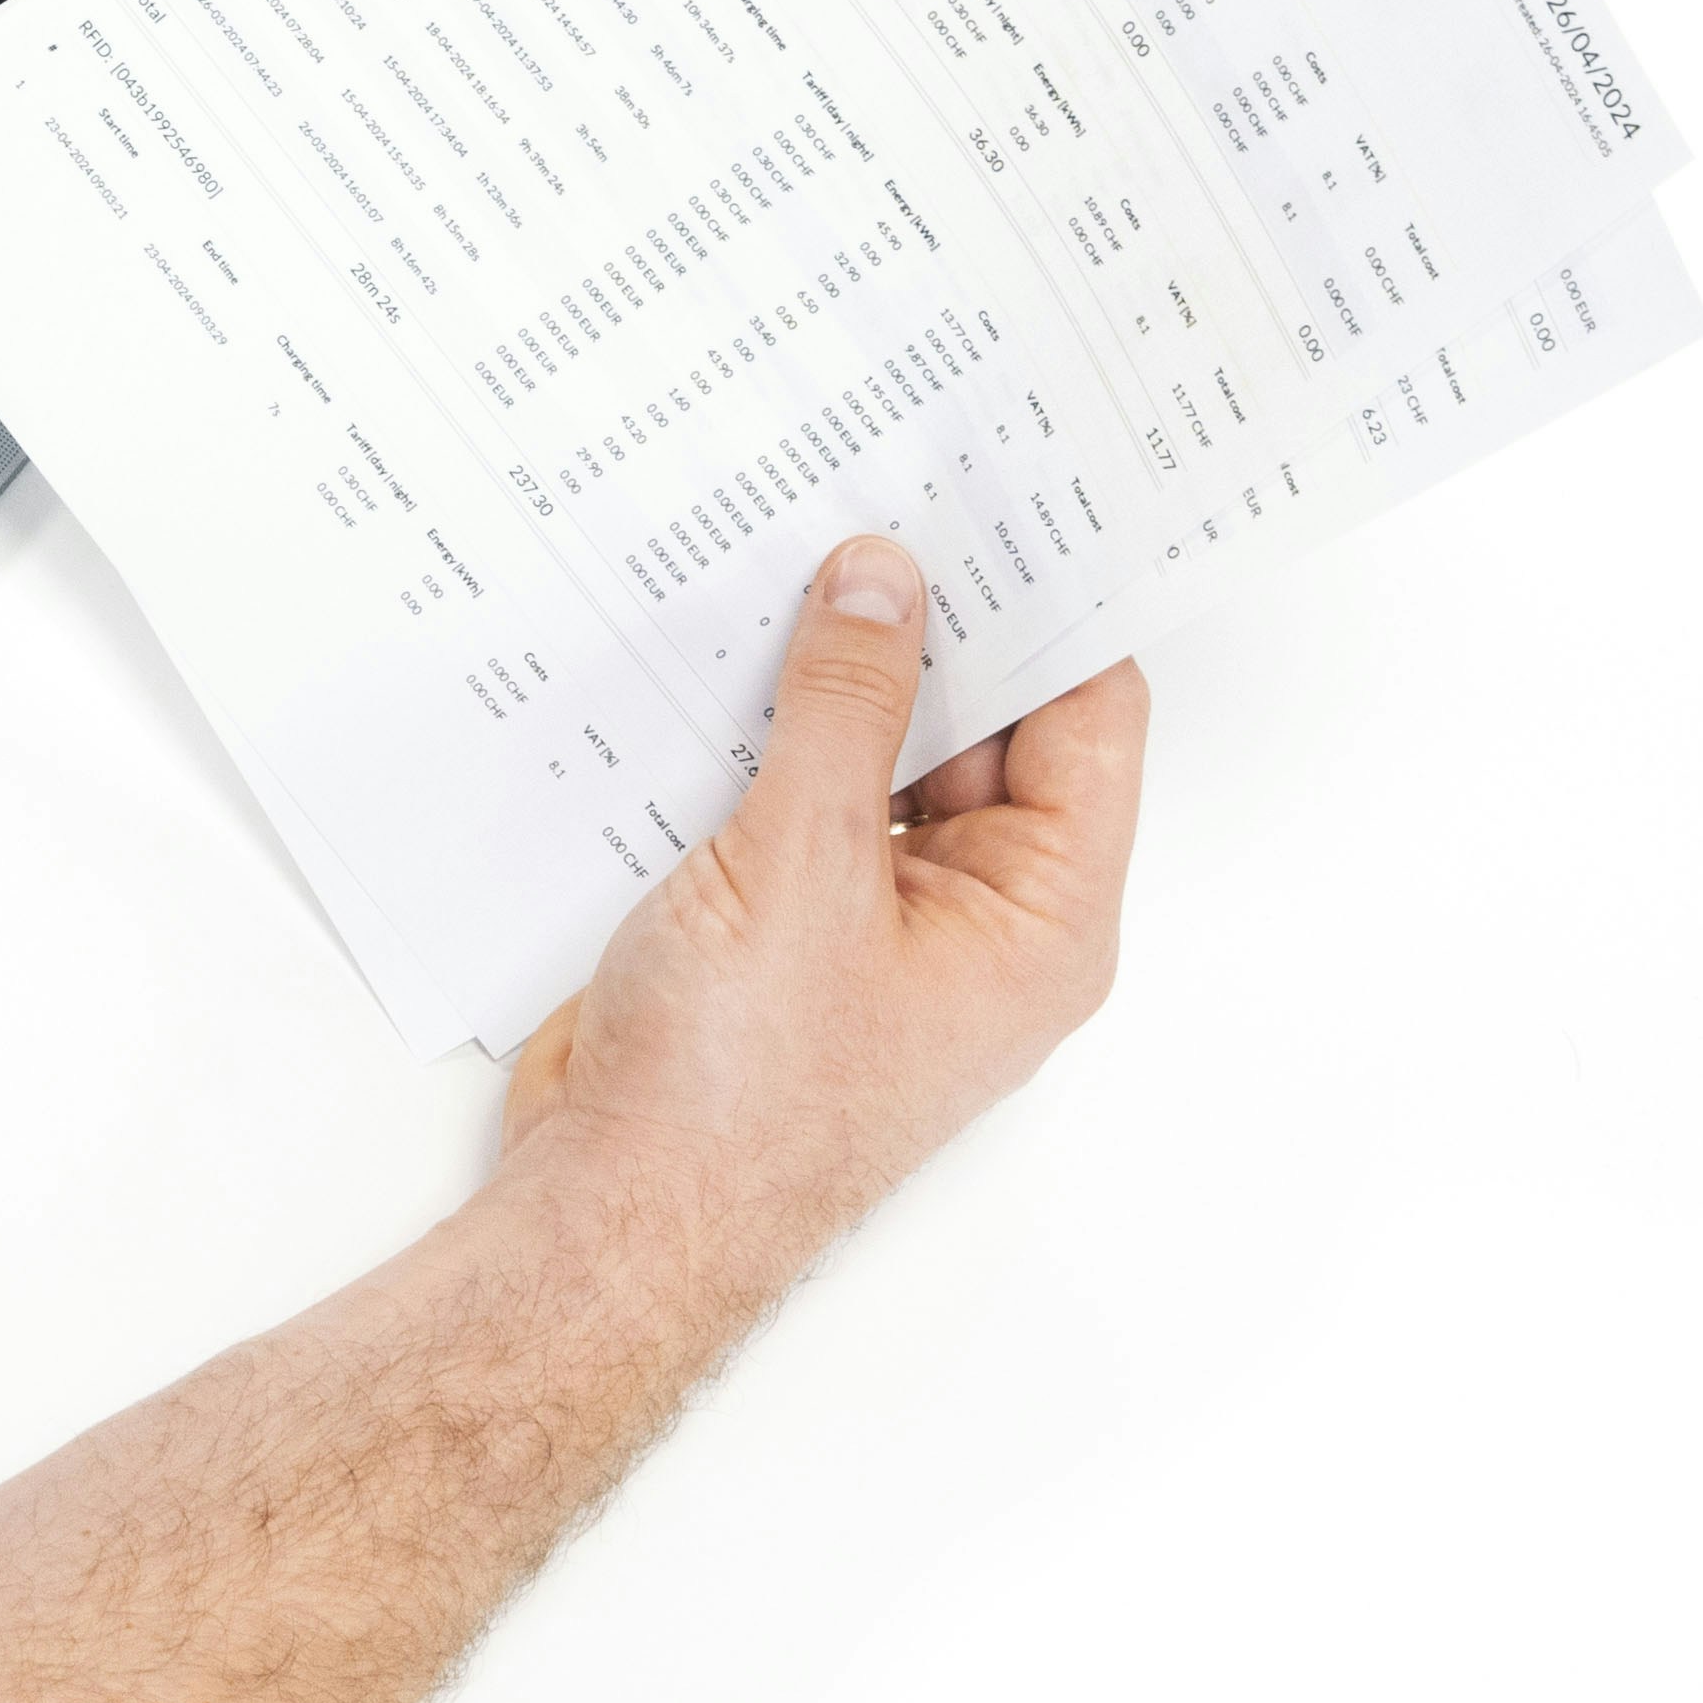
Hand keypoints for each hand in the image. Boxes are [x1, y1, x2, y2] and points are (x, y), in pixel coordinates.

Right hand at [491, 534, 1141, 1297]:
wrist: (614, 1216)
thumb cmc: (739, 1094)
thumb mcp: (802, 862)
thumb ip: (844, 706)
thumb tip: (883, 578)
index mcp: (1041, 917)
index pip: (1088, 718)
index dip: (1056, 601)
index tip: (1012, 488)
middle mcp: (978, 917)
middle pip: (986, 725)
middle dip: (931, 620)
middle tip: (883, 486)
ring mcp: (878, 921)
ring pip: (882, 755)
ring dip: (832, 674)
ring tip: (786, 546)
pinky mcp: (787, 923)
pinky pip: (799, 797)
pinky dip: (763, 731)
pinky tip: (712, 652)